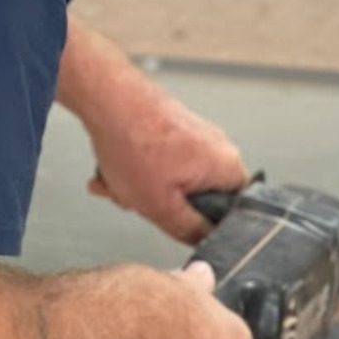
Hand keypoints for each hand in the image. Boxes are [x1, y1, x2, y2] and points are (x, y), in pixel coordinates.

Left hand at [86, 95, 248, 244]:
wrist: (106, 98)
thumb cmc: (133, 141)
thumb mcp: (160, 206)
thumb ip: (188, 230)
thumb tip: (203, 241)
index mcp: (227, 166)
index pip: (232, 212)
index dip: (204, 225)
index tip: (180, 225)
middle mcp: (217, 147)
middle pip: (196, 197)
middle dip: (158, 204)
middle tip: (137, 200)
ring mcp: (194, 136)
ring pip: (170, 181)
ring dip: (138, 188)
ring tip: (116, 181)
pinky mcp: (171, 128)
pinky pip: (157, 162)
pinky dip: (134, 169)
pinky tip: (111, 170)